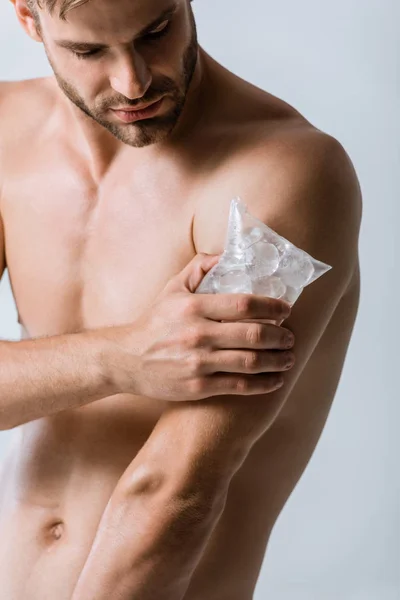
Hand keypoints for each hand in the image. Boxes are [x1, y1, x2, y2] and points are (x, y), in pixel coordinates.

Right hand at [107, 253, 294, 400]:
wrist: (125, 359)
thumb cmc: (154, 322)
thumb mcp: (172, 289)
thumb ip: (199, 268)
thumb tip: (227, 254)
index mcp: (193, 306)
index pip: (244, 304)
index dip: (272, 306)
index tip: (287, 310)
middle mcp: (197, 334)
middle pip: (254, 334)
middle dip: (281, 336)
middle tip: (291, 337)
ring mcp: (198, 362)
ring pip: (251, 362)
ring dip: (278, 360)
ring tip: (289, 357)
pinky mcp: (198, 387)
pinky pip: (239, 386)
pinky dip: (263, 384)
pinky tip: (275, 380)